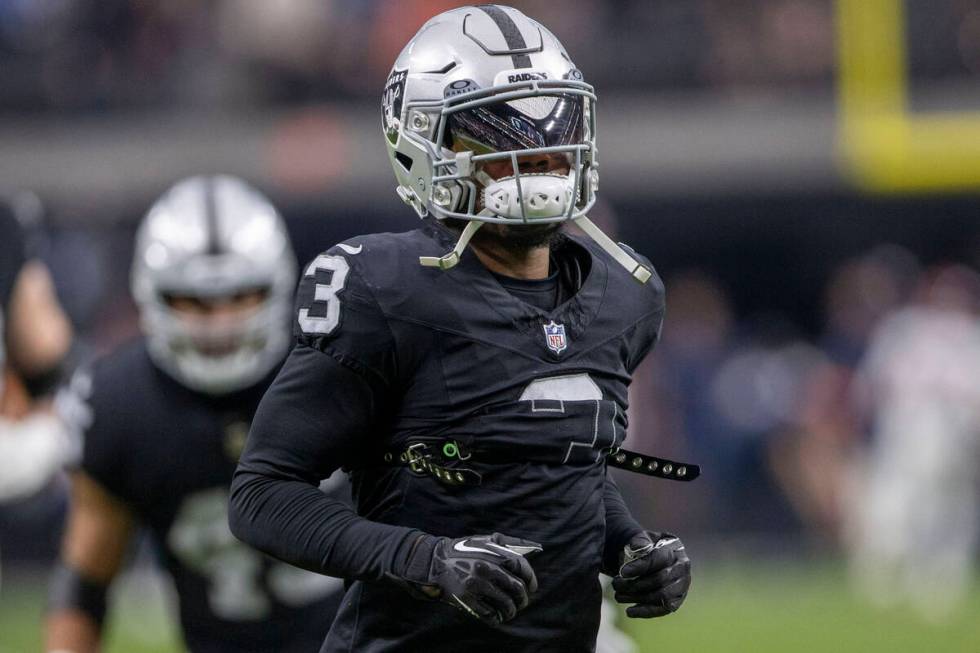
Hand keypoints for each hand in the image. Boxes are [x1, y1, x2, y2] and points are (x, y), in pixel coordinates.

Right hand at [398, 533, 541, 624]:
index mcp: (493, 553)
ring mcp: (476, 584)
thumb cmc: (464, 550)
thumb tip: (535, 549)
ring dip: (511, 611)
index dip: (531, 579)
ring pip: (505, 603)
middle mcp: (487, 568)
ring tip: (510, 612)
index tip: (531, 587)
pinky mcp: (466, 598)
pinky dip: (496, 618)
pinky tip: (496, 617)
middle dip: (523, 599)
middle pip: (517, 588)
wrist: (435, 561)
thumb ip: (508, 544)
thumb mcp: (485, 540)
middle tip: (522, 603)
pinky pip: (489, 613)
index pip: (522, 568)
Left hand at [612, 531, 689, 617]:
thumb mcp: (641, 539)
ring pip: (662, 596)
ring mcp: (682, 585)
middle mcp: (682, 567)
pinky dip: (645, 612)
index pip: (659, 558)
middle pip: (660, 579)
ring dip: (637, 598)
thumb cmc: (645, 548)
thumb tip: (636, 547)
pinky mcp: (676, 600)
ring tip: (618, 596)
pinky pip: (663, 610)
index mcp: (675, 548)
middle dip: (635, 584)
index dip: (640, 566)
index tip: (623, 572)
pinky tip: (629, 611)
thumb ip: (639, 541)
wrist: (652, 559)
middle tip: (616, 584)